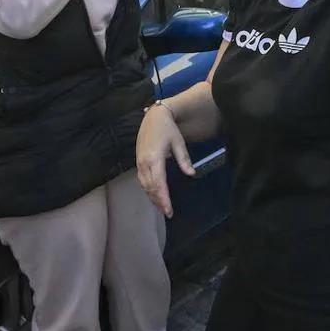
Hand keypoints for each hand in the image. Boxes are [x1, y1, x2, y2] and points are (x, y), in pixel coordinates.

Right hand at [135, 103, 194, 218]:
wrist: (153, 117)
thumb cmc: (168, 129)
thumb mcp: (179, 142)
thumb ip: (184, 159)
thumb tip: (191, 174)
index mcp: (155, 158)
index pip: (159, 183)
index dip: (164, 198)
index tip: (169, 210)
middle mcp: (144, 162)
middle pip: (151, 187)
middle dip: (159, 201)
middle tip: (168, 213)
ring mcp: (139, 162)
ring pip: (145, 185)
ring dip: (152, 197)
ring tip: (162, 207)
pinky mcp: (138, 162)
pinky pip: (142, 180)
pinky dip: (148, 190)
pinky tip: (155, 195)